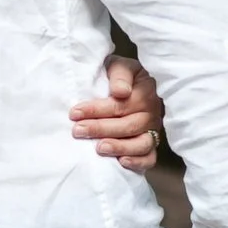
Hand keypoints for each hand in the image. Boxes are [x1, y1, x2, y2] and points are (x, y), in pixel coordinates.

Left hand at [72, 56, 164, 173]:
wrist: (127, 85)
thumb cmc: (118, 76)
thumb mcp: (118, 66)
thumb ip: (119, 74)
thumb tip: (120, 92)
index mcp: (144, 90)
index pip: (121, 103)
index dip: (97, 109)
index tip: (74, 112)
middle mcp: (151, 111)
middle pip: (128, 124)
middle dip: (100, 128)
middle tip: (77, 131)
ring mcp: (152, 130)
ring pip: (141, 143)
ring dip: (119, 146)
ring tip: (99, 148)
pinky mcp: (151, 145)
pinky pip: (150, 158)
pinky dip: (138, 162)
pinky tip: (121, 161)